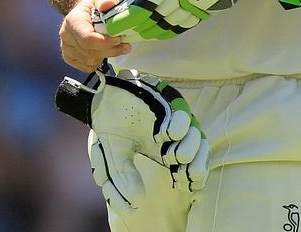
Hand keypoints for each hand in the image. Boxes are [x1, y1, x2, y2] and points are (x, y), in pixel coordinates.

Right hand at [56, 67, 208, 208]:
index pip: (190, 172)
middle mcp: (172, 140)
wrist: (99, 97)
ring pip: (199, 142)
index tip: (177, 183)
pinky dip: (178, 131)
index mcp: (161, 153)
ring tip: (168, 151)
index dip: (190, 181)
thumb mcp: (111, 159)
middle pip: (202, 159)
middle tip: (178, 172)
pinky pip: (185, 121)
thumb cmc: (108, 127)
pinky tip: (162, 133)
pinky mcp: (169, 104)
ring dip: (187, 152)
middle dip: (195, 171)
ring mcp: (173, 121)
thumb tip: (137, 202)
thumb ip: (121, 180)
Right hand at [60, 0, 130, 72]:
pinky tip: (101, 51)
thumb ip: (105, 1)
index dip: (106, 42)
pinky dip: (98, 62)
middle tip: (124, 45)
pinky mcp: (68, 57)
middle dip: (111, 50)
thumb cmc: (92, 9)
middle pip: (90, 52)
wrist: (84, 15)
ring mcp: (65, 48)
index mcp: (72, 21)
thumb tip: (108, 4)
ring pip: (90, 61)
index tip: (119, 39)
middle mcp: (66, 35)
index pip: (87, 39)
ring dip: (105, 56)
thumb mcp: (100, 0)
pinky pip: (87, 67)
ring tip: (113, 46)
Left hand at [97, 0, 300, 40]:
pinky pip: (185, 25)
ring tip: (133, 35)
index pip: (144, 4)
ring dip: (149, 32)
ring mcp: (199, 4)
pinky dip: (168, 30)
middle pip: (153, 19)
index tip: (112, 24)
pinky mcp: (209, 9)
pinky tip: (156, 32)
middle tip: (117, 33)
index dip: (127, 18)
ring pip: (169, 26)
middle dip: (133, 28)